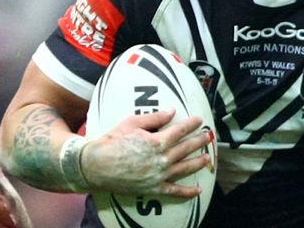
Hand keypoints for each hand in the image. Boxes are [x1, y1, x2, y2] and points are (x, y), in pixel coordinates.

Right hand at [81, 109, 211, 197]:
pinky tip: (197, 190)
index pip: (180, 130)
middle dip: (199, 141)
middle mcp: (161, 159)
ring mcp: (159, 175)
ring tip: (207, 158)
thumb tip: (172, 111)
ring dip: (198, 162)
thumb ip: (154, 118)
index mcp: (157, 141)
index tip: (199, 120)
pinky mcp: (153, 188)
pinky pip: (174, 191)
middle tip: (209, 136)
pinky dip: (187, 192)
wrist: (94, 165)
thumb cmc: (112, 142)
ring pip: (185, 168)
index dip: (192, 124)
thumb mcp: (132, 123)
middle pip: (186, 148)